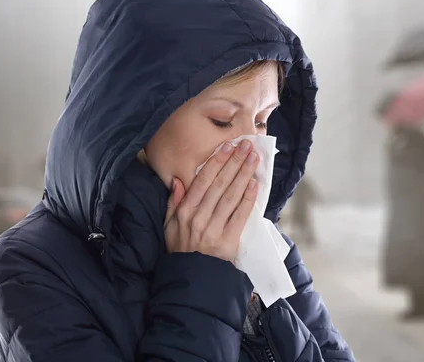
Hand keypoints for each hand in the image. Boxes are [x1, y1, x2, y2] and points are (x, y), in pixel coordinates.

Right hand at [164, 140, 258, 261]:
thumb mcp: (169, 225)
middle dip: (234, 162)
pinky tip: (254, 184)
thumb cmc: (180, 248)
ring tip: (253, 159)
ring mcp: (214, 229)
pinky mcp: (228, 241)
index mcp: (184, 211)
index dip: (216, 162)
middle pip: (220, 184)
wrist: (190, 278)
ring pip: (231, 196)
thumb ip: (173, 202)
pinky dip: (248, 199)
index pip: (202, 181)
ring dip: (244, 175)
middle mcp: (198, 217)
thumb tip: (178, 180)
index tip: (228, 146)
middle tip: (246, 145)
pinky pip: (240, 216)